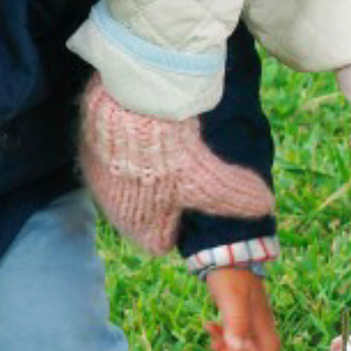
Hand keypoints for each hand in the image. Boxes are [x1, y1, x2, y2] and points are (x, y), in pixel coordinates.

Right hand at [79, 76, 274, 252]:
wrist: (129, 109)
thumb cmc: (171, 156)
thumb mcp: (210, 181)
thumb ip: (235, 197)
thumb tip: (265, 206)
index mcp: (141, 228)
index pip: (159, 241)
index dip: (178, 224)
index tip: (191, 201)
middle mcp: (113, 213)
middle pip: (141, 213)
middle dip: (159, 198)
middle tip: (180, 171)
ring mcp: (97, 182)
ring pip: (124, 186)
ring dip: (140, 174)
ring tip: (161, 147)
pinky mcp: (86, 153)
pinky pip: (108, 160)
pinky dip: (123, 150)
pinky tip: (140, 131)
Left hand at [205, 267, 278, 350]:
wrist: (224, 248)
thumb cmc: (231, 273)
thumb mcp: (232, 298)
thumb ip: (236, 323)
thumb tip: (236, 350)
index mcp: (261, 322)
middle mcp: (257, 322)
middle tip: (217, 346)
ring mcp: (246, 316)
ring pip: (239, 344)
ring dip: (225, 346)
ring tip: (210, 333)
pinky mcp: (235, 310)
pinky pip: (230, 331)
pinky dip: (219, 333)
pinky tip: (207, 324)